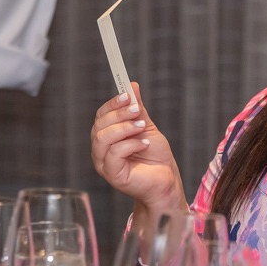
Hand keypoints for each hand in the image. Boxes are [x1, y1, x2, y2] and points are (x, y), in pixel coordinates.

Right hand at [91, 83, 185, 212]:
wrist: (166, 180)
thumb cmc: (155, 157)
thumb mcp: (147, 127)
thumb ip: (138, 109)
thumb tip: (132, 85)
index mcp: (107, 137)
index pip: (101, 116)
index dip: (113, 104)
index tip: (128, 95)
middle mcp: (101, 150)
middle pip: (100, 125)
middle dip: (120, 114)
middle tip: (138, 111)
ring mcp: (104, 163)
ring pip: (103, 138)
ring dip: (124, 128)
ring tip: (142, 127)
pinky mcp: (112, 175)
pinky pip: (114, 153)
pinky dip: (130, 144)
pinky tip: (144, 144)